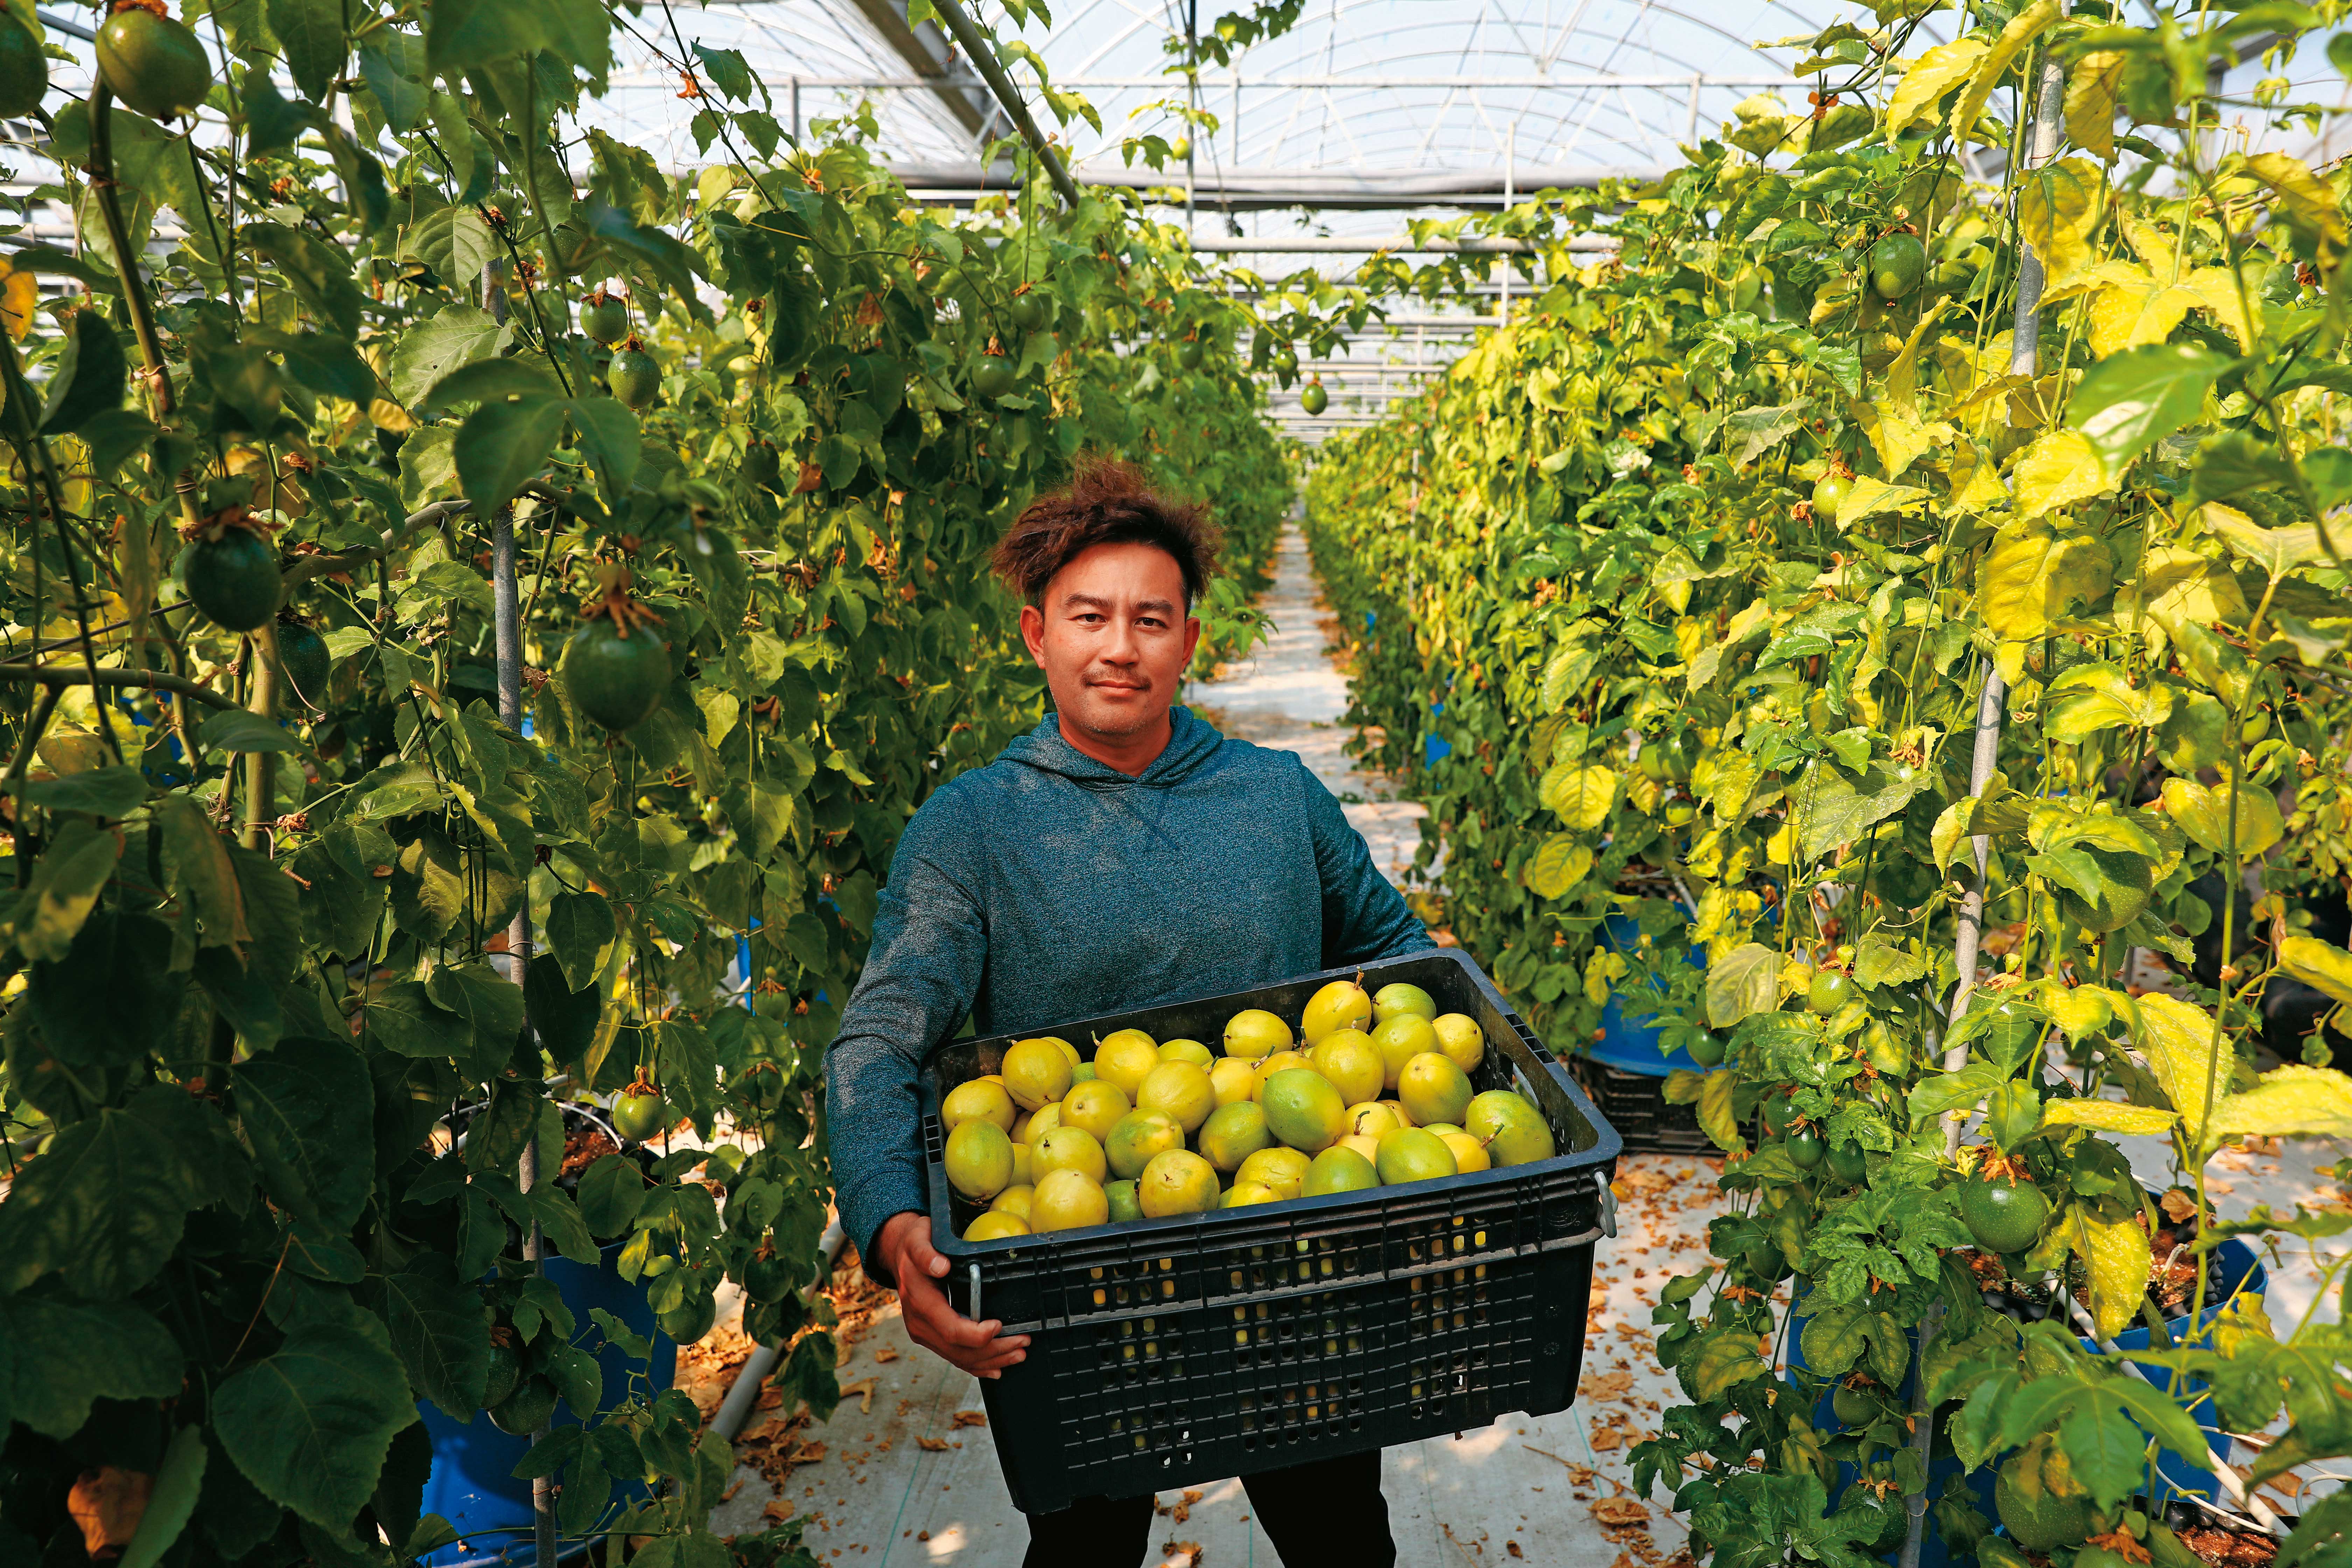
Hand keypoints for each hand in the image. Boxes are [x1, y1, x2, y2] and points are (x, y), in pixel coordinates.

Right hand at [874, 1211, 1029, 1378]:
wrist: (899, 1254)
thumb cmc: (913, 1245)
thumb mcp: (917, 1240)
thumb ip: (926, 1254)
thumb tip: (941, 1266)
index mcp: (920, 1303)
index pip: (951, 1330)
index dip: (978, 1335)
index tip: (1000, 1325)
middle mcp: (920, 1325)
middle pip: (960, 1350)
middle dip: (994, 1350)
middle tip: (1023, 1342)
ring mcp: (924, 1334)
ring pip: (960, 1358)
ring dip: (991, 1360)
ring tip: (1019, 1354)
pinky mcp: (931, 1336)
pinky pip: (954, 1357)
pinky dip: (977, 1366)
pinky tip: (996, 1367)